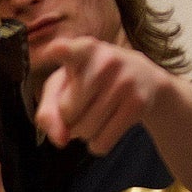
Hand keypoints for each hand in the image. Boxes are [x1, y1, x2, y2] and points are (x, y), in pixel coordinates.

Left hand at [34, 36, 170, 154]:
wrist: (142, 78)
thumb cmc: (90, 82)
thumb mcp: (63, 87)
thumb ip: (48, 112)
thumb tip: (61, 140)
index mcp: (83, 50)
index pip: (69, 50)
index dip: (61, 51)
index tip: (54, 48)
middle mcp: (105, 60)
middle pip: (67, 113)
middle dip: (69, 117)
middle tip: (83, 102)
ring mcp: (125, 81)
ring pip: (85, 131)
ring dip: (84, 132)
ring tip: (96, 111)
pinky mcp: (137, 104)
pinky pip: (102, 143)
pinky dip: (98, 143)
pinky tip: (107, 125)